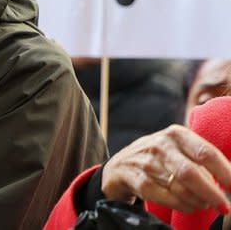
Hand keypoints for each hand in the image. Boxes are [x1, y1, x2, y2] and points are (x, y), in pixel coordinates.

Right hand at [102, 125, 230, 213]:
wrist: (119, 166)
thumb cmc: (159, 158)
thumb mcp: (177, 148)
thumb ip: (201, 158)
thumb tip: (229, 178)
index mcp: (176, 134)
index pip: (206, 153)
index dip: (225, 173)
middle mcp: (160, 145)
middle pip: (192, 173)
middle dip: (212, 193)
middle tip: (224, 206)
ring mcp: (146, 162)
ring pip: (180, 188)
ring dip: (198, 201)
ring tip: (205, 205)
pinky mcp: (137, 180)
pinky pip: (166, 198)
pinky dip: (182, 206)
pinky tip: (189, 206)